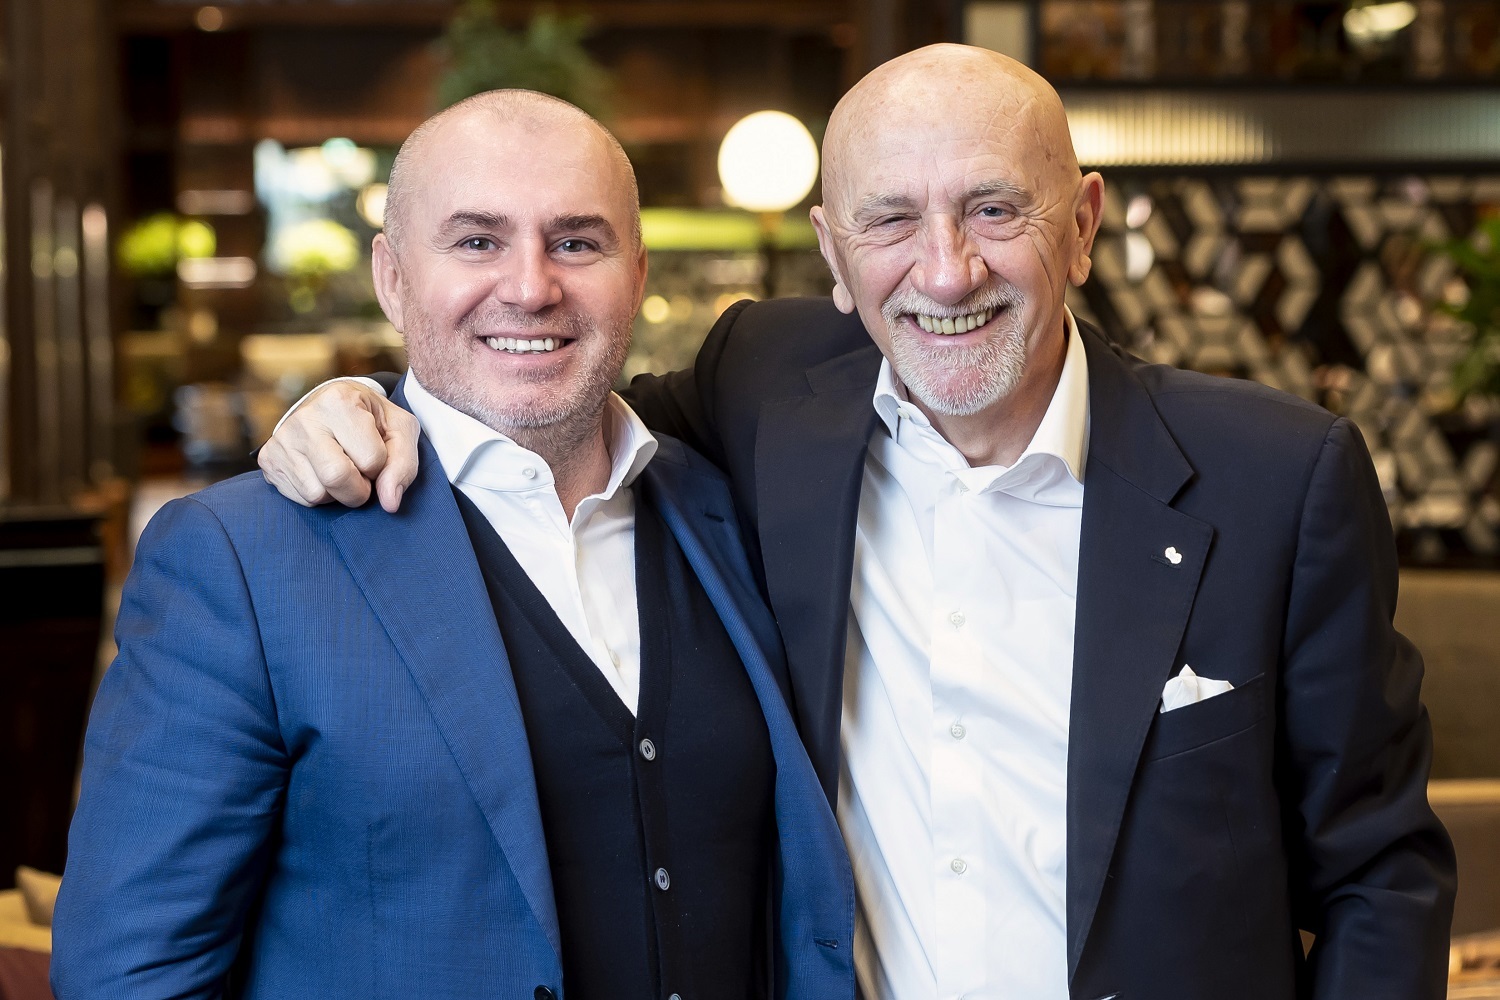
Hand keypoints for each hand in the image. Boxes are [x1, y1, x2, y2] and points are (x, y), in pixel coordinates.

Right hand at [257, 381, 418, 511]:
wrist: (333, 407)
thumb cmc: (372, 419)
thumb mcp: (399, 430)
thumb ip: (403, 465)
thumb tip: (390, 504)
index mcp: (339, 402)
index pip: (372, 461)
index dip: (381, 467)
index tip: (375, 454)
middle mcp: (304, 418)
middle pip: (337, 478)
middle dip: (359, 490)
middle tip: (361, 474)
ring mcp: (282, 439)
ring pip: (317, 494)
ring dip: (338, 493)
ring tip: (340, 468)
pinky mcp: (269, 459)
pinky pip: (301, 498)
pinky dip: (319, 495)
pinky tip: (321, 472)